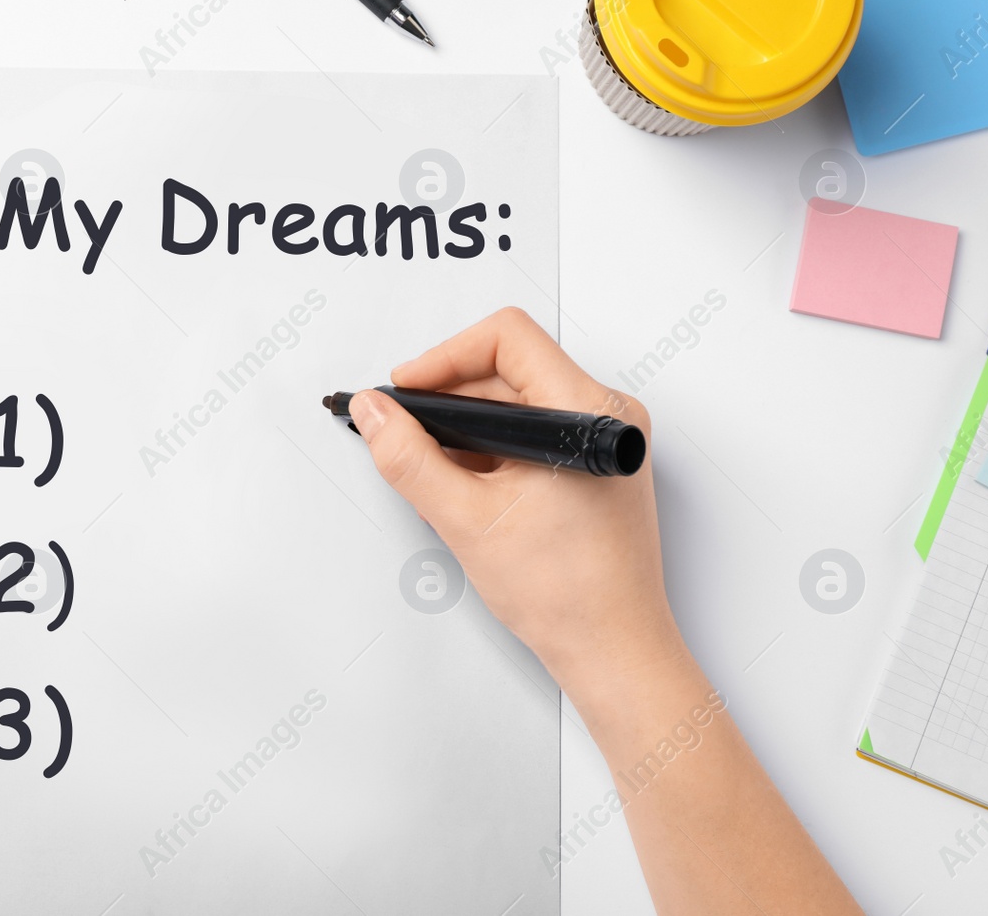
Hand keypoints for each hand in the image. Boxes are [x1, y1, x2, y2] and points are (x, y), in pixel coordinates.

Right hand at [349, 307, 680, 698]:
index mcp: (587, 411)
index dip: (444, 358)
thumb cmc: (567, 595)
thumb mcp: (465, 519)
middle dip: (448, 399)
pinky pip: (534, 430)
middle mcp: (606, 413)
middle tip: (403, 432)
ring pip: (518, 400)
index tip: (405, 392)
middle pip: (509, 367)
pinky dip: (492, 448)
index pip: (507, 338)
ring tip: (436, 472)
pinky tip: (468, 487)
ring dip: (468, 427)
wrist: (613, 649)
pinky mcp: (595, 462)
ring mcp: (603, 439)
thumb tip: (374, 413)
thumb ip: (408, 458)